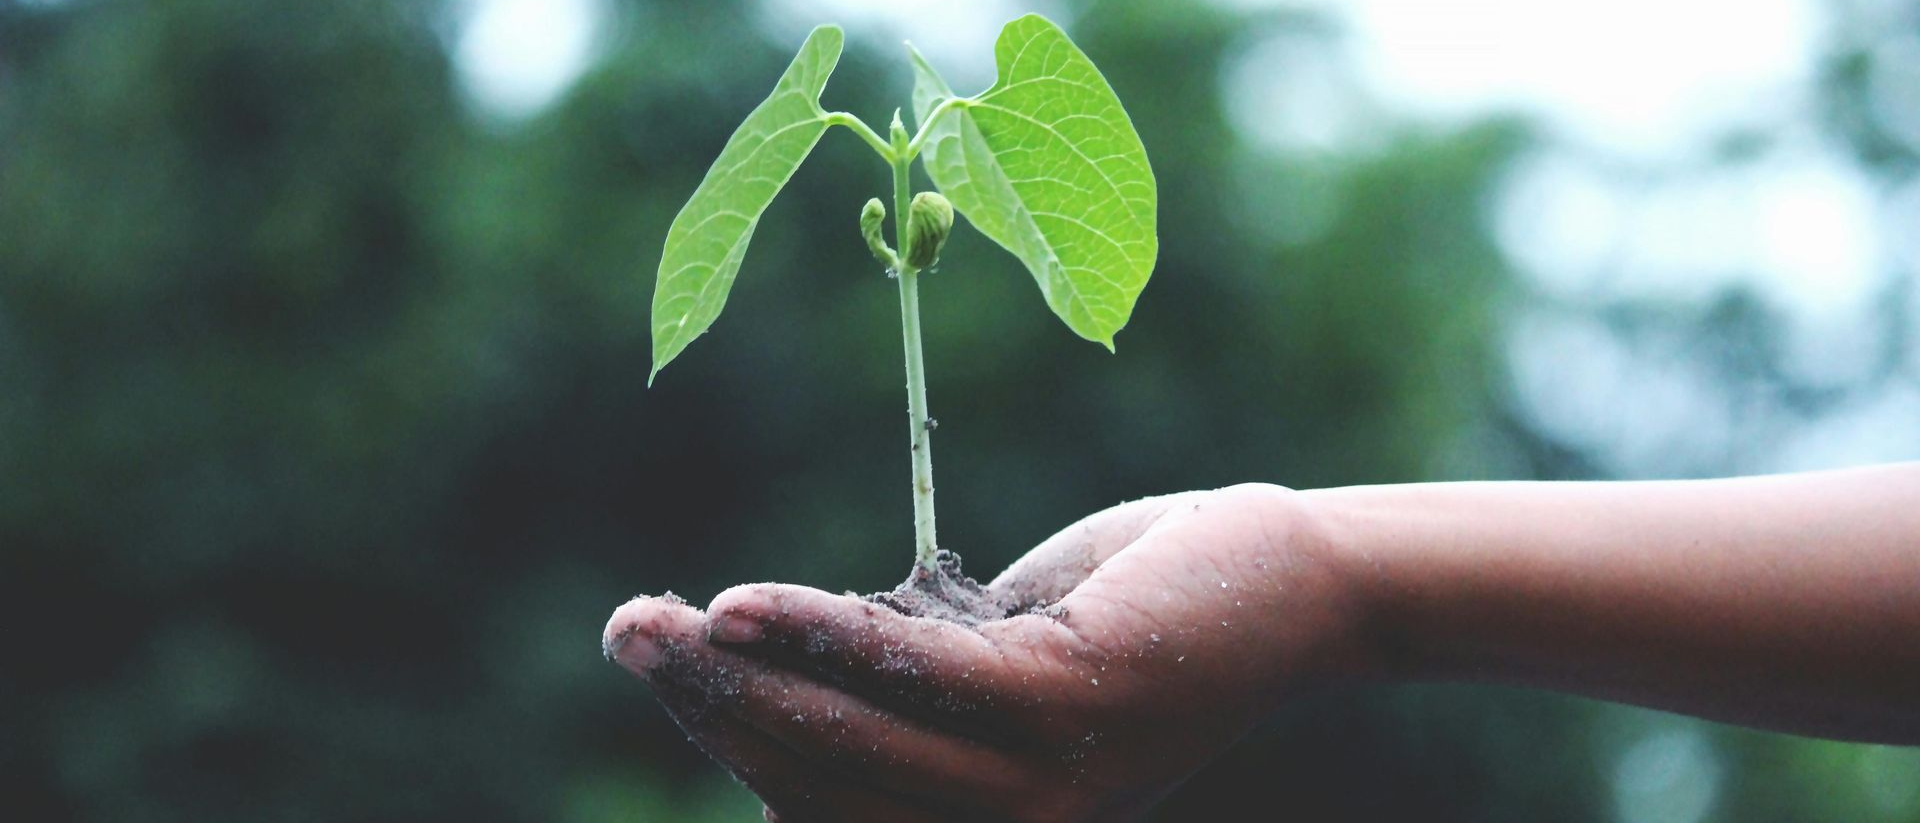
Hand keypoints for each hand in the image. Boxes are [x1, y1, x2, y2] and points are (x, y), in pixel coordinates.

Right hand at [602, 483, 1374, 821]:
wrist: (1288, 585)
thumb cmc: (1136, 615)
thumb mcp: (1000, 663)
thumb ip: (906, 692)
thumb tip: (779, 682)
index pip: (825, 807)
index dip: (731, 741)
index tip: (662, 664)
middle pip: (820, 783)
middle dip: (710, 708)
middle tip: (626, 630)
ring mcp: (1044, 782)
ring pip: (852, 742)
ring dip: (739, 678)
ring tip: (654, 622)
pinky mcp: (1068, 705)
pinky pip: (914, 677)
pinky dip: (820, 637)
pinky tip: (743, 605)